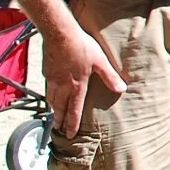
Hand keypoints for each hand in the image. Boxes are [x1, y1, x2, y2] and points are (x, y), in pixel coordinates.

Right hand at [42, 23, 125, 138]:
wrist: (60, 35)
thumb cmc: (82, 46)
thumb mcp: (100, 61)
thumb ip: (110, 77)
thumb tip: (122, 89)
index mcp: (77, 86)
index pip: (75, 110)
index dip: (73, 124)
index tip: (70, 135)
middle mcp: (63, 86)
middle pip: (60, 108)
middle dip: (60, 120)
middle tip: (58, 129)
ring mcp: (53, 79)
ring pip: (51, 99)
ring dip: (53, 109)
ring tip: (54, 115)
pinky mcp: (47, 71)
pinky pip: (47, 89)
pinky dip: (49, 96)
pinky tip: (50, 95)